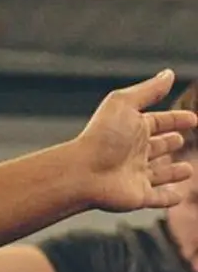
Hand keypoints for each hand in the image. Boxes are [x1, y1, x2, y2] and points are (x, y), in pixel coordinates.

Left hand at [69, 70, 196, 211]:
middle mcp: (133, 152)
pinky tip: (179, 196)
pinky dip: (169, 197)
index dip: (175, 120)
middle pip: (156, 146)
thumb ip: (148, 90)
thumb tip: (169, 73)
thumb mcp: (125, 105)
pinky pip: (159, 198)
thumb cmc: (103, 136)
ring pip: (159, 173)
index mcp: (131, 129)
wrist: (84, 171)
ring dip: (173, 172)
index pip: (158, 122)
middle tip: (180, 138)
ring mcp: (137, 175)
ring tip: (187, 169)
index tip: (193, 118)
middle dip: (169, 142)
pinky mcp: (140, 196)